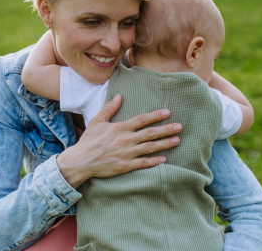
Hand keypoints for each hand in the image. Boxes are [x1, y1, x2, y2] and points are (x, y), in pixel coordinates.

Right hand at [56, 94, 182, 188]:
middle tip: (180, 126)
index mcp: (120, 128)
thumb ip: (109, 108)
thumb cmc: (89, 141)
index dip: (156, 115)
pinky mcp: (125, 166)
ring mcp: (126, 153)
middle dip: (166, 129)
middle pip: (150, 133)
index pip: (142, 119)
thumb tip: (119, 96)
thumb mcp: (97, 121)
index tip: (167, 112)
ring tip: (177, 140)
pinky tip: (165, 159)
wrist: (81, 161)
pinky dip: (154, 162)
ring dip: (165, 144)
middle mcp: (126, 140)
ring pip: (150, 148)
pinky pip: (143, 163)